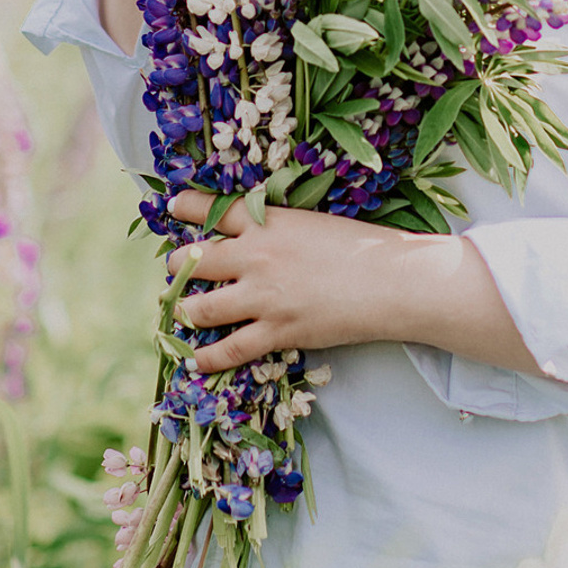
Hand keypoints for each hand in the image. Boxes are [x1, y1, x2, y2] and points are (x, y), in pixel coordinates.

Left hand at [163, 188, 543, 379]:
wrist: (394, 281)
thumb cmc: (364, 246)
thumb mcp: (315, 222)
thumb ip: (279, 228)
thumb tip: (255, 238)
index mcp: (268, 221)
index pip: (211, 208)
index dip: (184, 207)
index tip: (173, 208)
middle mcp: (256, 256)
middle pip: (191, 259)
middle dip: (178, 266)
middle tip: (179, 272)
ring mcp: (263, 297)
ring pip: (198, 308)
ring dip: (185, 311)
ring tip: (185, 312)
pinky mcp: (276, 331)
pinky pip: (227, 350)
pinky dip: (205, 358)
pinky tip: (195, 360)